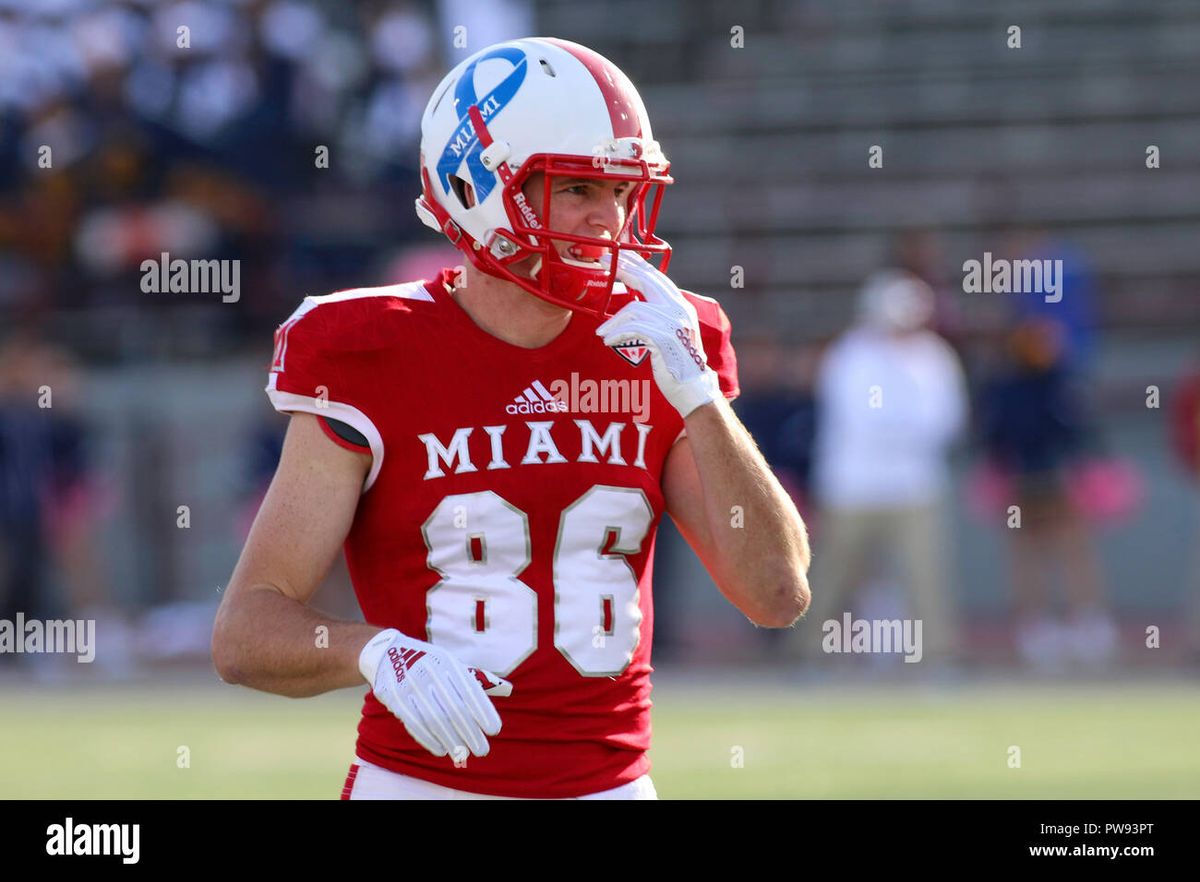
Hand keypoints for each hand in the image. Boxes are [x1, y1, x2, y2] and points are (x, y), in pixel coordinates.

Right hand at [358, 629, 510, 759]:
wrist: (387, 654)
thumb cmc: (428, 662)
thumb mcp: (450, 661)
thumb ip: (475, 677)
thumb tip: (506, 689)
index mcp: (447, 663)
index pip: (469, 691)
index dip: (483, 711)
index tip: (495, 730)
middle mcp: (429, 673)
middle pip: (454, 709)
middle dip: (470, 732)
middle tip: (483, 750)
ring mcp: (410, 686)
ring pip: (435, 720)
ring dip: (452, 741)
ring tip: (464, 754)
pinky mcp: (395, 699)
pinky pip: (414, 724)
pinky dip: (429, 740)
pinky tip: (442, 750)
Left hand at [597, 252, 720, 417]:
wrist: (691, 387)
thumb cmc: (675, 363)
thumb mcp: (670, 332)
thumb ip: (658, 314)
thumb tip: (635, 304)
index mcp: (681, 305)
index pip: (657, 277)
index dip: (637, 264)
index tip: (619, 256)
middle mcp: (680, 309)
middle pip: (648, 281)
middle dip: (624, 270)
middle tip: (604, 264)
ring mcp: (674, 323)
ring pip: (635, 309)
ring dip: (613, 322)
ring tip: (601, 333)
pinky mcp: (665, 338)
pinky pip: (634, 328)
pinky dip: (617, 334)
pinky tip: (608, 341)